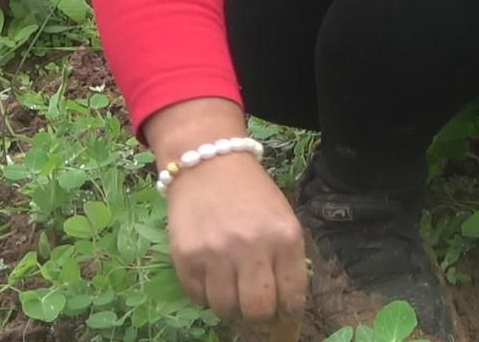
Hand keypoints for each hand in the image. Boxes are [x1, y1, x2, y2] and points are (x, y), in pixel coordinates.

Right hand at [145, 100, 305, 328]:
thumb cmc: (252, 194)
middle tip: (254, 305)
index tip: (283, 315)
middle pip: (258, 310)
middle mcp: (253, 248)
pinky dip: (205, 294)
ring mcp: (216, 254)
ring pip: (225, 309)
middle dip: (258, 314)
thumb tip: (285, 305)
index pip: (292, 295)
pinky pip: (197, 298)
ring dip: (229, 305)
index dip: (288, 312)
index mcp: (285, 237)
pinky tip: (210, 273)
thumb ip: (286, 258)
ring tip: (230, 285)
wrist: (209, 163)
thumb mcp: (282, 219)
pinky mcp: (186, 258)